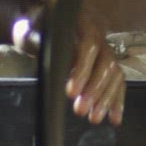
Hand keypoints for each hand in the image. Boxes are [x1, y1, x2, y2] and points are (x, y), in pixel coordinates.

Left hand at [13, 8, 126, 125]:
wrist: (45, 27)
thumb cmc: (37, 28)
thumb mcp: (31, 28)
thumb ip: (32, 35)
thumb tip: (29, 38)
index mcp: (82, 25)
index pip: (89, 46)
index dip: (83, 69)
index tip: (71, 92)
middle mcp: (99, 38)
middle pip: (105, 64)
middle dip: (94, 90)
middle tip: (80, 110)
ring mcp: (105, 52)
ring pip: (114, 76)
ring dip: (106, 99)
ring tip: (93, 118)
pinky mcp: (107, 67)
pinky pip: (117, 83)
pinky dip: (116, 102)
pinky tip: (113, 119)